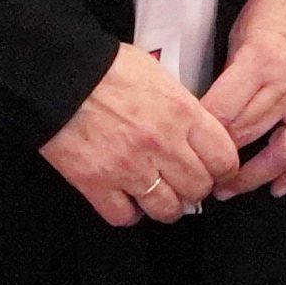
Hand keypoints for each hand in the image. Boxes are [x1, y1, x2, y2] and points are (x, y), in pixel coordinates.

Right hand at [40, 46, 245, 228]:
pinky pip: (124, 216)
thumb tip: (195, 127)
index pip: (223, 157)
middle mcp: (161, 144)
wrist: (60, 76)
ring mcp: (129, 167)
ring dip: (167, 206)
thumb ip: (182, 105)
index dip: (224, 170)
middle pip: (197, 188)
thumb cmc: (107, 68)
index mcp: (181, 113)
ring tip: (161, 197)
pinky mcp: (97, 183)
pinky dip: (129, 214)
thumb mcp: (160, 74)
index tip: (219, 172)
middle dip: (196, 190)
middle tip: (187, 185)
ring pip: (166, 209)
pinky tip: (128, 201)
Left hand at [200, 0, 285, 195]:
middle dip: (219, 160)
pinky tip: (282, 185)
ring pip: (284, 153)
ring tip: (231, 189)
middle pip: (246, 136)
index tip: (184, 148)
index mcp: (262, 61)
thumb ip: (231, 71)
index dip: (198, 135)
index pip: (220, 113)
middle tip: (199, 175)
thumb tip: (210, 108)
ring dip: (255, 177)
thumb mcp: (244, 28)